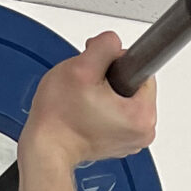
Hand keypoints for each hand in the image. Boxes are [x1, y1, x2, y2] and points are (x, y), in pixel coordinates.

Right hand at [20, 32, 156, 166]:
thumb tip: (113, 42)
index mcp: (143, 116)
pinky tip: (88, 110)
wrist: (46, 148)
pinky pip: (118, 114)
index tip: (100, 73)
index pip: (143, 69)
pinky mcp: (120, 143)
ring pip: (125, 98)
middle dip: (111, 78)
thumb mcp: (81, 68)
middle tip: (88, 87)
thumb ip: (104, 46)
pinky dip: (105, 108)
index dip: (117, 62)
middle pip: (134, 85)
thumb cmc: (60, 118)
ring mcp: (132, 140)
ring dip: (107, 92)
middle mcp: (144, 132)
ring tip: (86, 100)